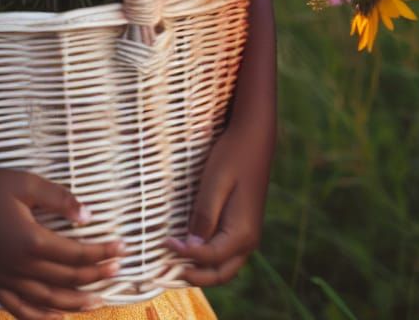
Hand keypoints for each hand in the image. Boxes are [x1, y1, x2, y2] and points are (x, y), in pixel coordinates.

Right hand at [0, 164, 124, 319]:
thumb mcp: (25, 183)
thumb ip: (58, 198)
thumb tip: (88, 214)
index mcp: (32, 241)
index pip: (78, 255)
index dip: (102, 253)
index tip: (121, 249)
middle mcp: (22, 267)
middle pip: (68, 280)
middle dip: (96, 276)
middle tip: (116, 271)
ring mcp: (6, 279)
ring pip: (49, 301)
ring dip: (76, 303)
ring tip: (97, 301)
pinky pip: (20, 309)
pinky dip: (41, 318)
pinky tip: (57, 317)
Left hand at [164, 120, 272, 286]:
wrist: (253, 141)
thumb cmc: (232, 158)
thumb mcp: (214, 184)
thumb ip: (204, 216)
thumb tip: (191, 246)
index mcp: (242, 233)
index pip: (210, 258)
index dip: (186, 255)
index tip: (164, 242)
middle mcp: (249, 241)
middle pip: (220, 273)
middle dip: (195, 276)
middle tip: (167, 270)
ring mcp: (248, 235)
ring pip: (224, 267)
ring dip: (201, 270)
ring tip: (175, 264)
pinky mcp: (243, 227)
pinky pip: (226, 252)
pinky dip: (208, 258)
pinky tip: (190, 249)